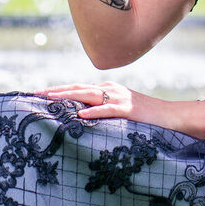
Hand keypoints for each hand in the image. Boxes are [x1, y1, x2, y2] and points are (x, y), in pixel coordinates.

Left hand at [38, 81, 175, 128]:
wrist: (168, 115)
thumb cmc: (144, 116)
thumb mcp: (119, 110)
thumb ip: (103, 110)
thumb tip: (81, 117)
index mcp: (107, 89)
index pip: (78, 88)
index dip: (59, 90)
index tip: (40, 93)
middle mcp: (110, 89)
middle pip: (78, 88)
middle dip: (57, 91)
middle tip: (36, 94)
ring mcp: (119, 97)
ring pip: (89, 95)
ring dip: (68, 97)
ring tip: (50, 100)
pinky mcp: (128, 109)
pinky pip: (108, 109)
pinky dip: (94, 111)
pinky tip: (81, 114)